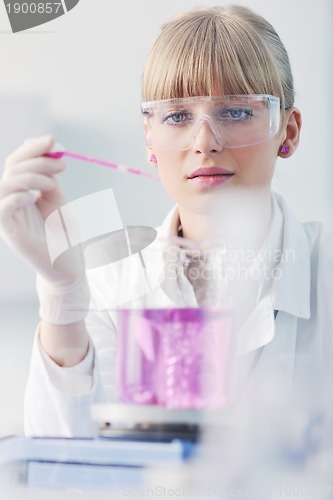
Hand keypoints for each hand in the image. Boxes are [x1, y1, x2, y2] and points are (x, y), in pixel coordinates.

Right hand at [0, 135, 67, 281]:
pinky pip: (2, 210)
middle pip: (11, 168)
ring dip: (29, 177)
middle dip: (37, 159)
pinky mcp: (9, 233)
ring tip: (51, 184)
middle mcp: (10, 201)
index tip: (55, 142)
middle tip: (63, 165)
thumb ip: (50, 176)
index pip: (17, 161)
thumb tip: (48, 147)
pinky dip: (17, 197)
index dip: (33, 148)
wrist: (68, 264)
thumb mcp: (58, 198)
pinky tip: (35, 197)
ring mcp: (8, 217)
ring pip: (5, 185)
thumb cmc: (62, 234)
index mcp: (21, 191)